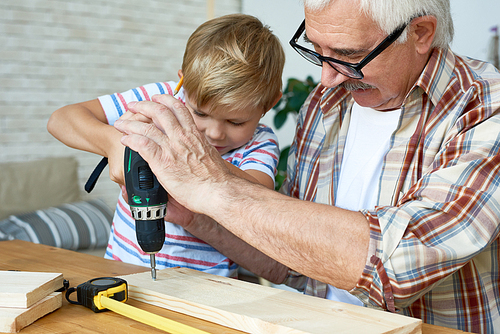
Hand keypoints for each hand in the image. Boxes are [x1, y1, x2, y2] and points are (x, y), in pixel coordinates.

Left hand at [113, 94, 230, 212]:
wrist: (218, 191)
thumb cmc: (217, 180)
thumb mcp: (210, 157)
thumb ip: (198, 151)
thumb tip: (195, 153)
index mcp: (194, 135)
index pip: (179, 109)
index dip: (165, 100)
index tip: (157, 98)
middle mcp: (182, 137)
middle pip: (159, 111)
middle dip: (143, 105)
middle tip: (133, 105)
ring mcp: (172, 149)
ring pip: (146, 127)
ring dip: (130, 123)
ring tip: (121, 123)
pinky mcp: (163, 162)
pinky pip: (142, 144)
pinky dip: (131, 140)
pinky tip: (124, 140)